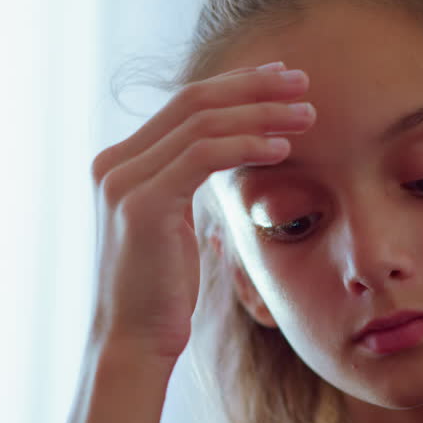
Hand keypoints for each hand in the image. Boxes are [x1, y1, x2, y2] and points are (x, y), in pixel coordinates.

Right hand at [86, 61, 311, 361]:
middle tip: (303, 82)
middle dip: (254, 87)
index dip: (237, 86)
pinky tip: (282, 149)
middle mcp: (115, 164)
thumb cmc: (163, 294)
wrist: (133, 342)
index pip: (185, 105)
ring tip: (307, 116)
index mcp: (122, 163)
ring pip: (203, 123)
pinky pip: (203, 156)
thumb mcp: (176, 226)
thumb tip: (226, 157)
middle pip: (193, 101)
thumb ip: (187, 184)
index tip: (282, 80)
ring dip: (261, 114)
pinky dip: (247, 146)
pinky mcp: (143, 204)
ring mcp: (124, 181)